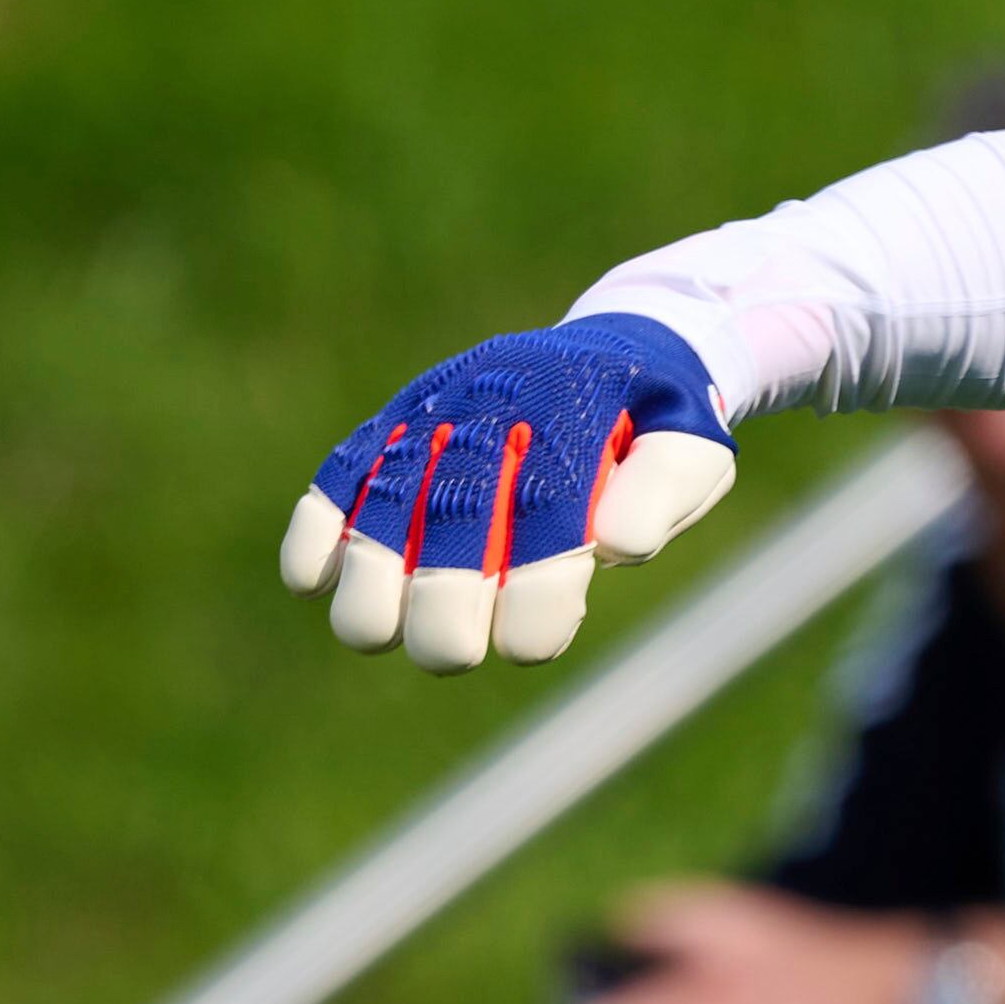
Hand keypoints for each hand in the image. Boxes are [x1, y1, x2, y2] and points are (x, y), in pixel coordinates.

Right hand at [278, 312, 738, 672]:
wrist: (614, 349)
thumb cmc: (653, 423)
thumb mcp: (690, 446)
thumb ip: (661, 490)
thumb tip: (615, 544)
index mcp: (572, 422)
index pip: (541, 519)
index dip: (530, 601)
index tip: (525, 646)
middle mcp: (492, 414)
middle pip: (447, 522)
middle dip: (440, 611)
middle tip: (452, 654)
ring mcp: (433, 417)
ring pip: (377, 506)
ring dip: (367, 586)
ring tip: (383, 631)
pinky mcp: (390, 428)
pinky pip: (334, 479)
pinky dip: (314, 532)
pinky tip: (318, 582)